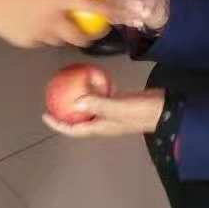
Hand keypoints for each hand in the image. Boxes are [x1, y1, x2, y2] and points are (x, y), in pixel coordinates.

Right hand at [0, 0, 137, 47]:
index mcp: (60, 0)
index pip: (97, 8)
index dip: (116, 13)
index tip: (129, 15)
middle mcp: (52, 21)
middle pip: (82, 38)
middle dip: (93, 36)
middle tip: (95, 29)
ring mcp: (37, 35)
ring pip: (62, 41)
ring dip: (68, 35)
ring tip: (62, 23)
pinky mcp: (25, 43)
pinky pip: (44, 42)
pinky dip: (48, 36)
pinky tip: (40, 26)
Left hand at [43, 88, 165, 138]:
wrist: (163, 109)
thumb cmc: (140, 111)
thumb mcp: (118, 107)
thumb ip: (98, 103)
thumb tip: (75, 100)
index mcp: (99, 127)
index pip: (73, 129)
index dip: (58, 124)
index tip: (45, 114)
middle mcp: (103, 122)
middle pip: (79, 119)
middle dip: (65, 111)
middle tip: (55, 98)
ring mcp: (112, 113)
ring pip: (90, 108)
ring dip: (80, 99)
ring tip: (71, 87)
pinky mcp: (121, 103)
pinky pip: (102, 97)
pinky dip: (96, 90)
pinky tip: (94, 79)